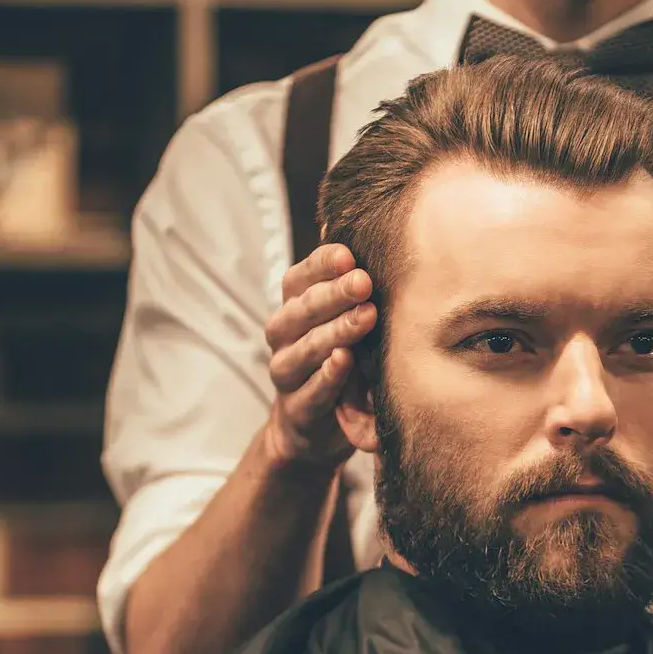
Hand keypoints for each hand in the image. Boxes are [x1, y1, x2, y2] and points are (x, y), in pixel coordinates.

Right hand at [262, 239, 376, 469]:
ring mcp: (285, 370)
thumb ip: (350, 284)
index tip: (349, 255)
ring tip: (366, 317)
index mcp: (293, 305)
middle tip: (364, 282)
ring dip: (337, 330)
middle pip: (304, 309)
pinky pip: (312, 389)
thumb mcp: (342, 317)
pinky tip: (345, 359)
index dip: (322, 264)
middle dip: (335, 294)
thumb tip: (371, 234)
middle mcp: (282, 333)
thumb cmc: (337, 354)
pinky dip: (328, 375)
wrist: (312, 419)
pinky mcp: (296, 406)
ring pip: (306, 347)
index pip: (301, 277)